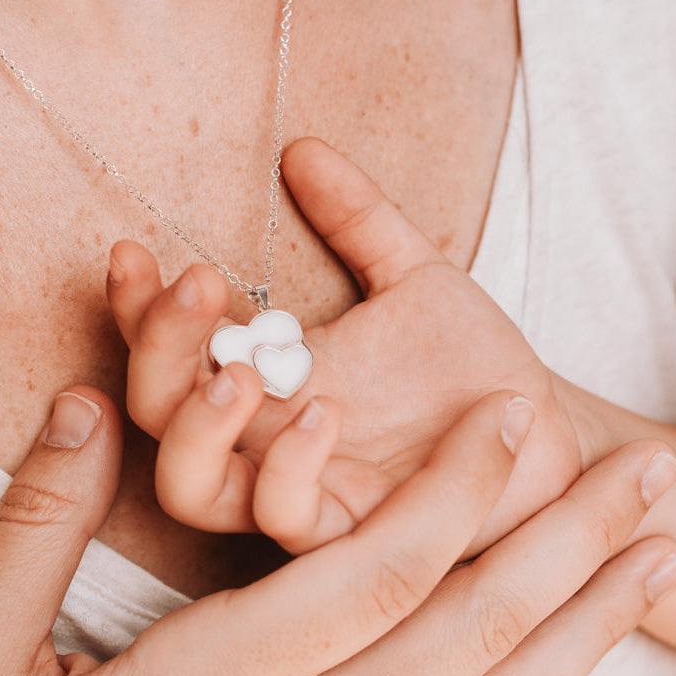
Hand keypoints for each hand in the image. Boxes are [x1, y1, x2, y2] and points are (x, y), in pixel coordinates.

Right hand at [0, 386, 675, 675]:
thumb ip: (39, 529)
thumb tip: (87, 406)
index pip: (374, 575)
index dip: (456, 491)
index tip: (514, 417)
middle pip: (470, 629)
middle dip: (570, 540)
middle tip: (652, 470)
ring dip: (591, 618)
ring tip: (665, 553)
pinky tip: (583, 647)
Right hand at [109, 137, 592, 552]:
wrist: (540, 425)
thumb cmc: (474, 360)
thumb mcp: (416, 274)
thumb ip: (360, 217)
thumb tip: (301, 146)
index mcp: (274, 373)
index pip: (172, 348)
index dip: (138, 307)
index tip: (136, 250)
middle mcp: (271, 434)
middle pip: (157, 415)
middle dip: (155, 350)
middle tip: (193, 288)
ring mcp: (306, 484)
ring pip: (191, 487)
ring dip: (194, 425)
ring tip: (235, 368)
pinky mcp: (353, 528)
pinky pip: (286, 519)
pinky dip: (289, 469)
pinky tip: (326, 414)